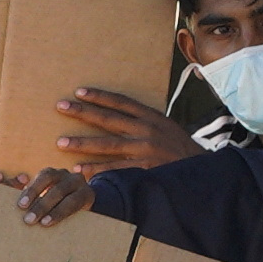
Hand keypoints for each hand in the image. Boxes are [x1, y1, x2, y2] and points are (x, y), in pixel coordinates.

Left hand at [7, 167, 94, 225]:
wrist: (83, 206)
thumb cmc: (55, 204)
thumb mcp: (43, 199)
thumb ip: (29, 199)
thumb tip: (5, 199)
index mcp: (52, 173)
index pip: (42, 177)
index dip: (32, 190)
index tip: (21, 205)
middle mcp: (66, 174)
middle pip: (52, 184)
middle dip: (39, 202)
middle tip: (28, 220)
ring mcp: (79, 182)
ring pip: (62, 192)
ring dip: (50, 208)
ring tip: (41, 223)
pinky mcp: (88, 194)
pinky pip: (74, 203)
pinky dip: (61, 213)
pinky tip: (51, 222)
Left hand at [54, 87, 201, 173]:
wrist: (201, 169)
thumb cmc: (179, 148)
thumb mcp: (166, 127)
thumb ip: (144, 121)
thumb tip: (120, 115)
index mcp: (152, 117)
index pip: (121, 102)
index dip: (100, 96)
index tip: (79, 92)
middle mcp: (147, 130)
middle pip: (109, 119)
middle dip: (83, 112)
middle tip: (61, 106)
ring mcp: (145, 150)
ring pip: (108, 145)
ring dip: (83, 143)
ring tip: (61, 142)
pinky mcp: (144, 169)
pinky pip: (115, 168)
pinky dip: (97, 169)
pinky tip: (80, 169)